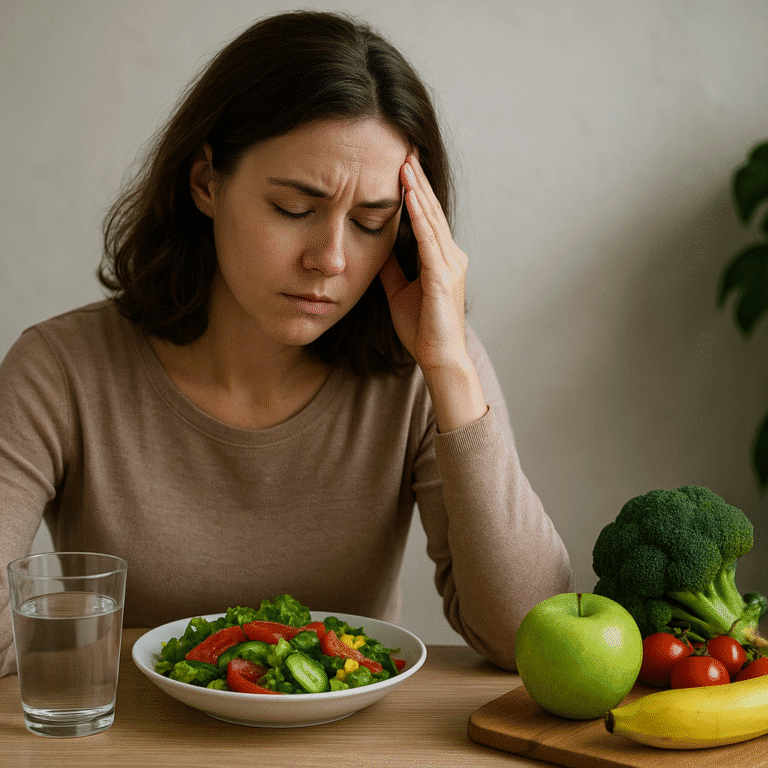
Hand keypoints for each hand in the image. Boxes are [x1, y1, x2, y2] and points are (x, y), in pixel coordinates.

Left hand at [379, 155, 486, 431]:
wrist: (438, 358)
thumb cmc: (422, 329)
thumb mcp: (400, 290)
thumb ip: (392, 267)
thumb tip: (377, 245)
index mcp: (441, 259)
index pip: (427, 218)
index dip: (415, 191)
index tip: (403, 165)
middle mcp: (451, 256)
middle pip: (432, 211)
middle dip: (418, 180)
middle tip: (406, 149)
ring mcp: (450, 266)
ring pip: (432, 220)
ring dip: (419, 191)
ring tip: (406, 164)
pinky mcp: (442, 278)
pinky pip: (429, 241)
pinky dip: (420, 219)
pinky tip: (411, 199)